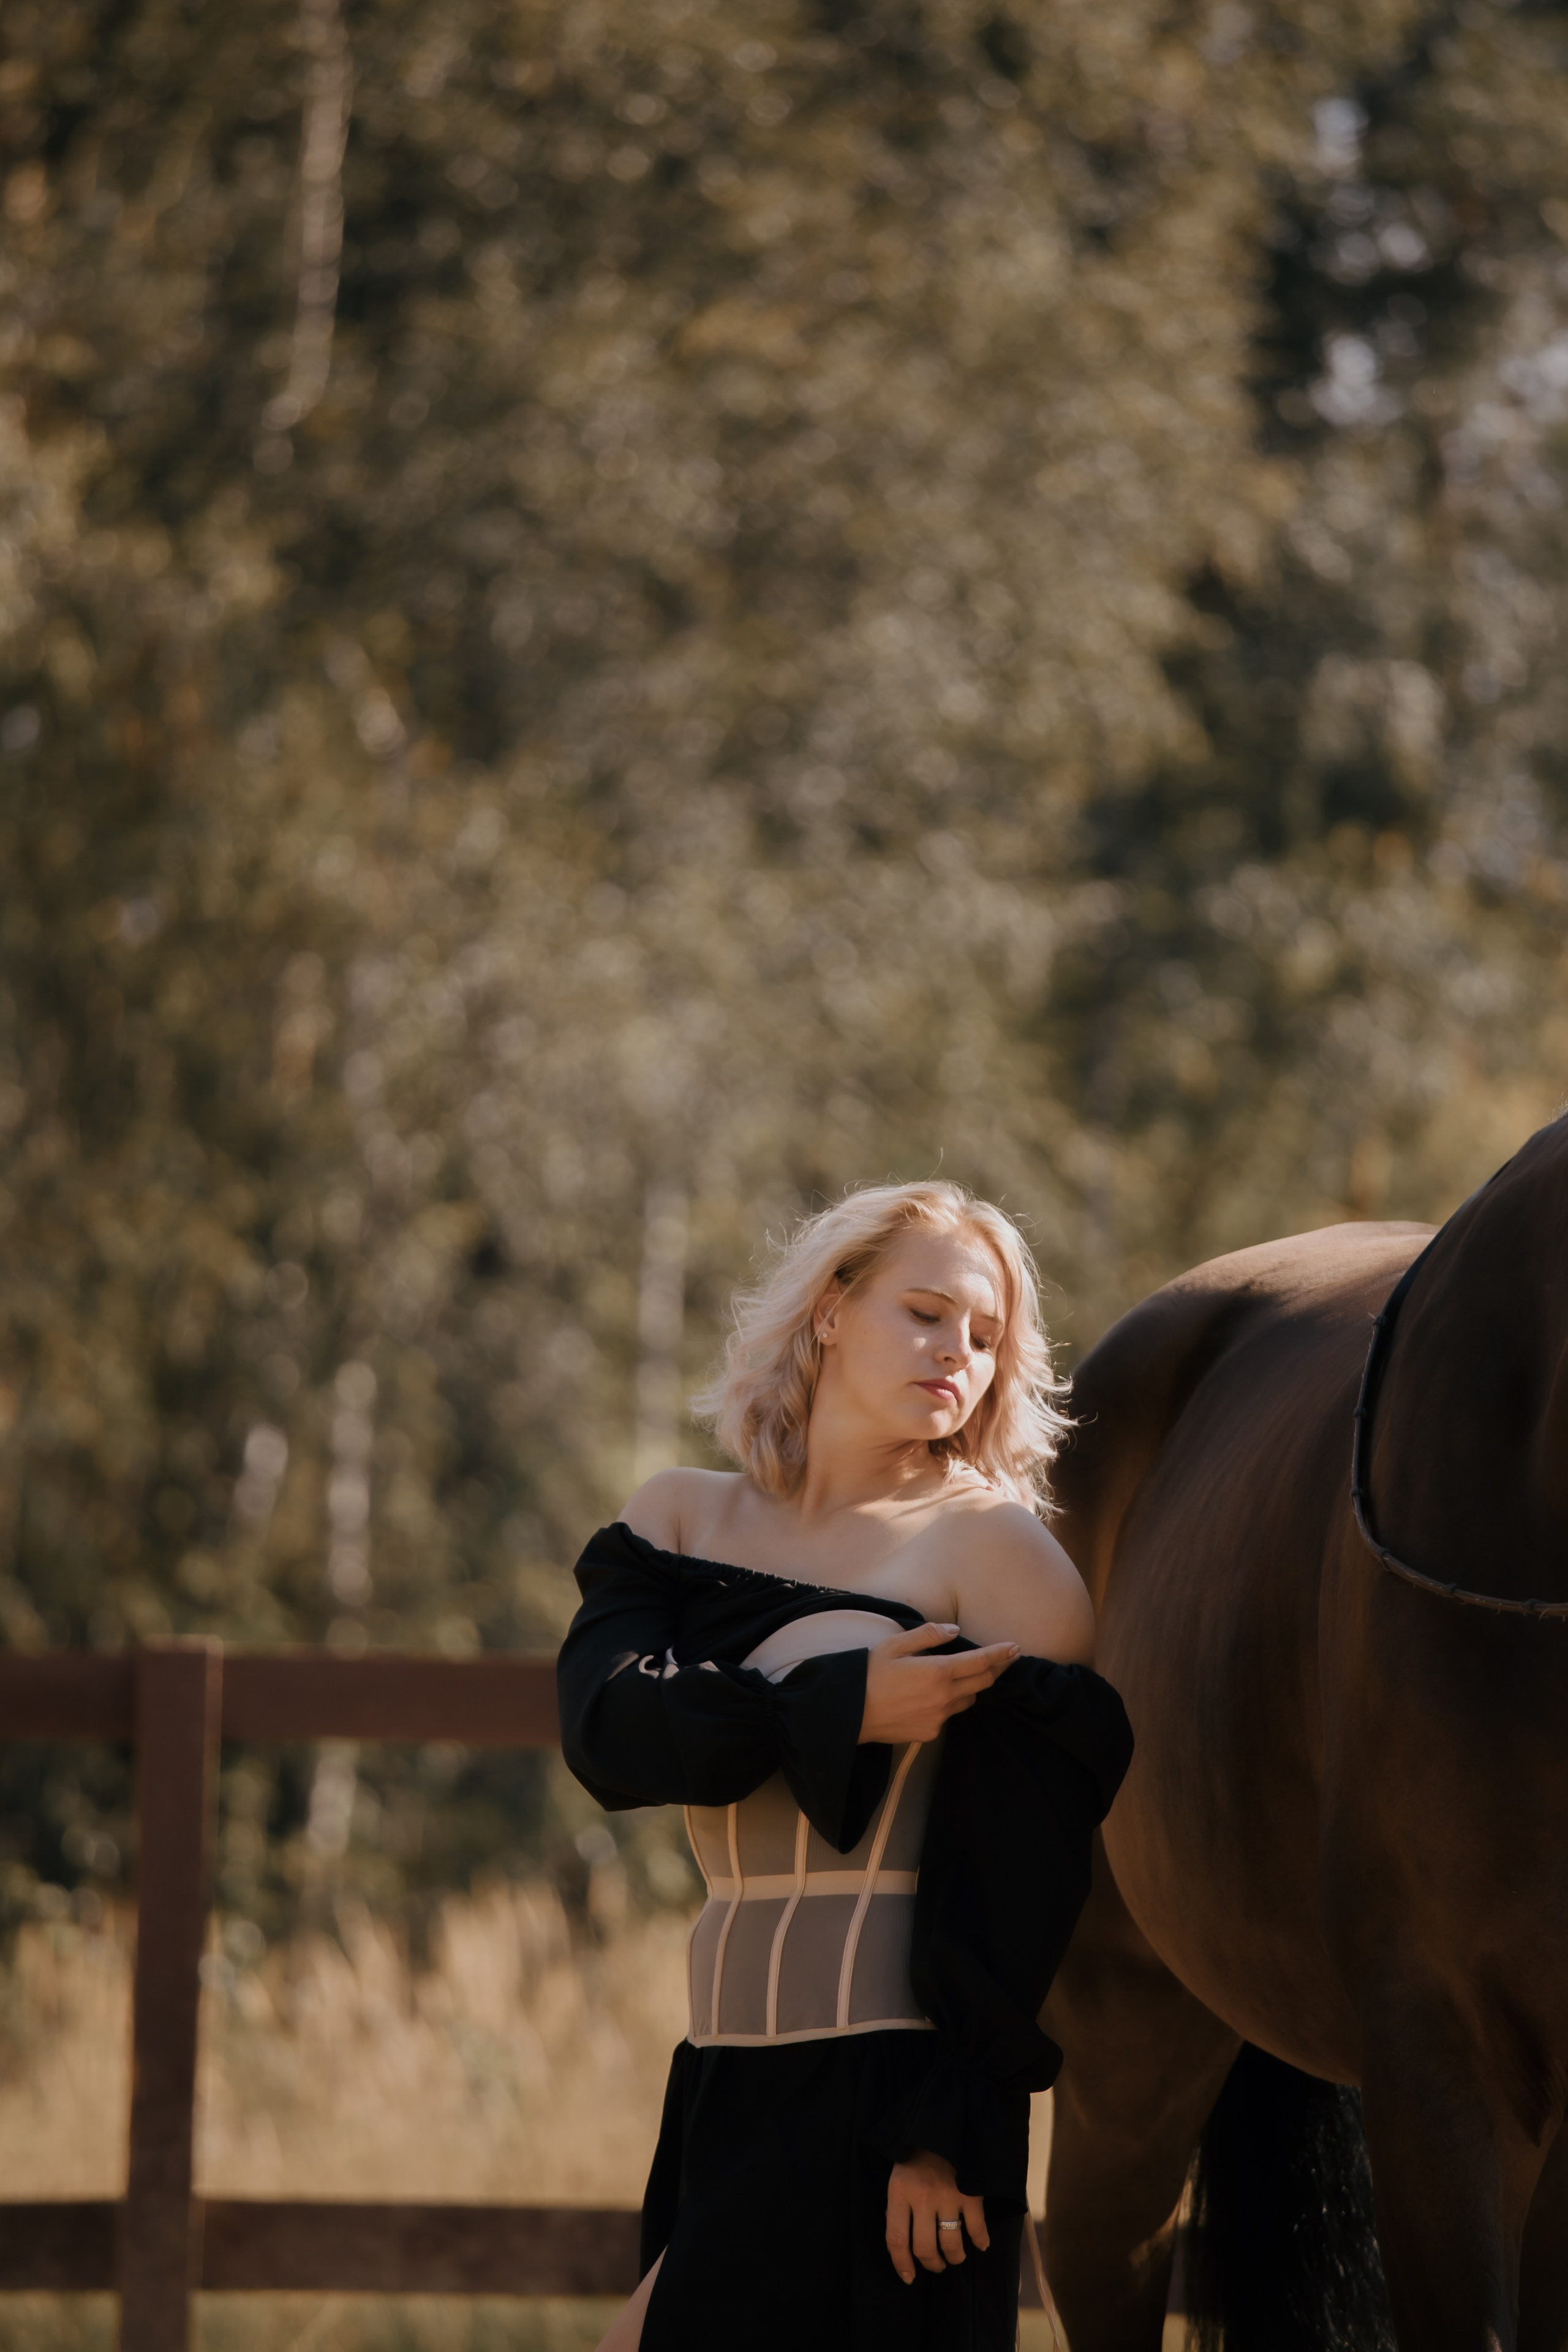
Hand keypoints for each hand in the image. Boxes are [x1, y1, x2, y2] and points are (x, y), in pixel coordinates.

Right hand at [858, 1623, 1018, 1745]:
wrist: (848, 1712)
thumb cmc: (868, 1673)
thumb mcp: (895, 1644)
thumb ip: (928, 1635)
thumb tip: (955, 1631)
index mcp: (937, 1672)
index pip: (980, 1662)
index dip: (1000, 1654)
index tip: (1015, 1647)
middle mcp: (943, 1697)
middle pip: (982, 1683)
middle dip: (998, 1668)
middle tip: (1007, 1658)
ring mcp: (938, 1718)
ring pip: (968, 1700)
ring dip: (974, 1686)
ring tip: (971, 1675)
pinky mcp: (930, 1732)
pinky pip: (949, 1715)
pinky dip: (951, 1702)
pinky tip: (937, 1695)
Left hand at [885, 2148, 988, 2280]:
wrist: (943, 2126)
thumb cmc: (916, 2155)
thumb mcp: (897, 2177)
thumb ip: (897, 2207)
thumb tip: (902, 2243)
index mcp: (899, 2192)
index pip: (896, 2239)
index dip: (901, 2264)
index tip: (908, 2278)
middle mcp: (922, 2197)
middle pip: (925, 2247)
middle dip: (931, 2264)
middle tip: (936, 2265)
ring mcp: (948, 2196)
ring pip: (951, 2244)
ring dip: (954, 2257)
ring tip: (954, 2257)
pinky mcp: (970, 2193)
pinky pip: (977, 2228)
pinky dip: (980, 2241)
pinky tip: (980, 2245)